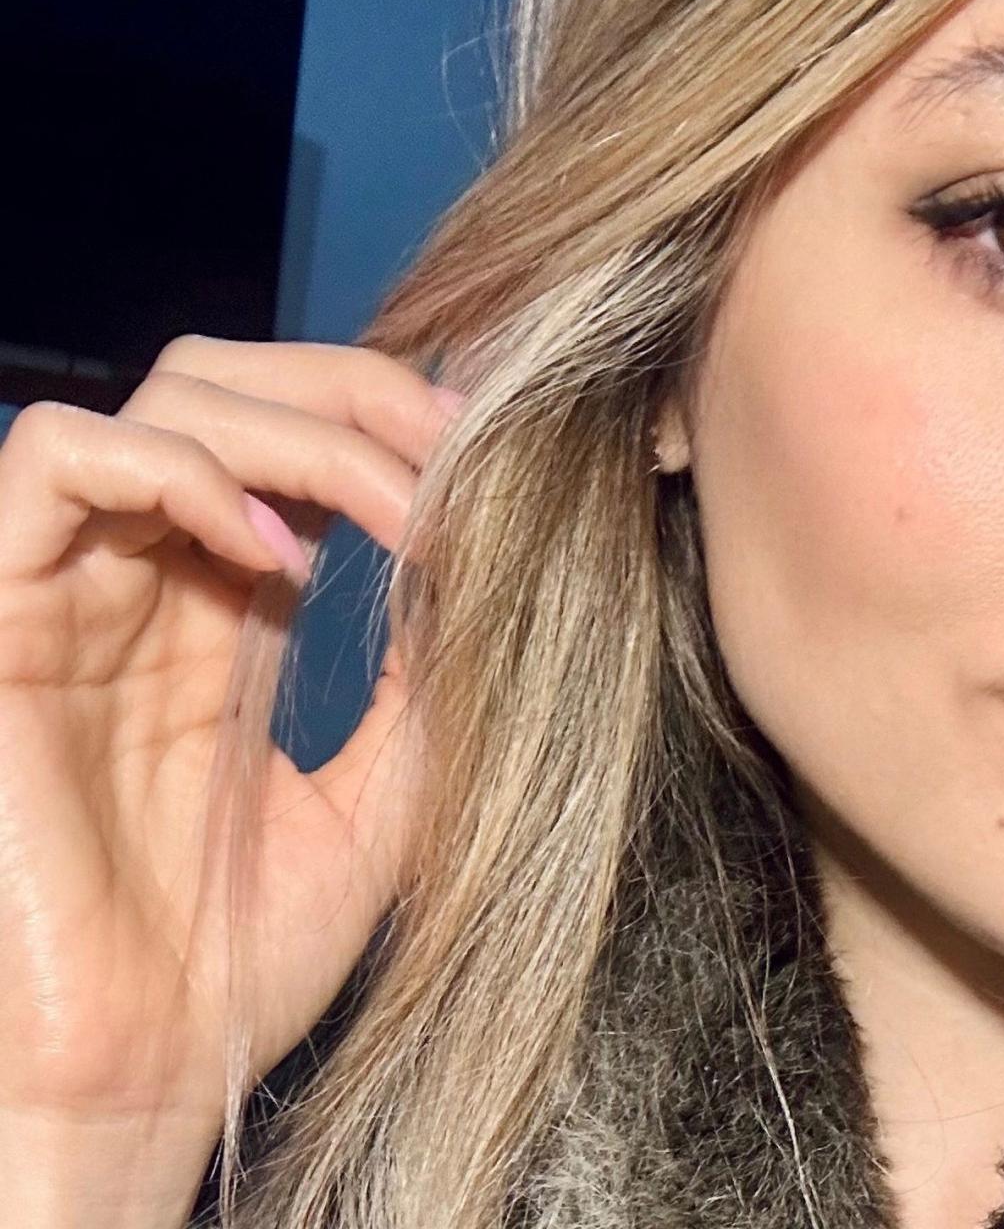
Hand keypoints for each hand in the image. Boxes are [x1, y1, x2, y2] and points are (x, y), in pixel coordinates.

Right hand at [0, 335, 455, 1130]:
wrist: (145, 1079)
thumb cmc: (247, 959)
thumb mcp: (386, 795)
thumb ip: (428, 680)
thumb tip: (492, 560)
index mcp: (232, 612)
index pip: (295, 438)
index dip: (392, 417)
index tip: (493, 456)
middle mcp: (152, 585)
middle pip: (231, 385)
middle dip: (357, 390)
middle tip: (456, 451)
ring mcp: (74, 595)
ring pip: (162, 401)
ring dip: (297, 427)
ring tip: (390, 509)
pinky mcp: (0, 622)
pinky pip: (55, 460)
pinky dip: (181, 466)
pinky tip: (278, 552)